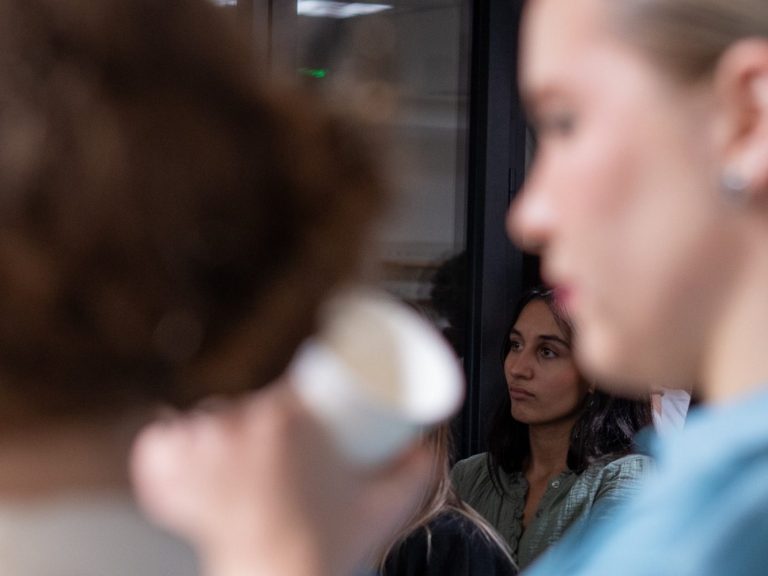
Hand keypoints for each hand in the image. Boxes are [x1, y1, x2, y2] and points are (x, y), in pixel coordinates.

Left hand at [130, 380, 432, 575]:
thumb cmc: (324, 549)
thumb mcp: (384, 503)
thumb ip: (415, 469)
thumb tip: (425, 446)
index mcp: (286, 418)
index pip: (292, 387)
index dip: (301, 394)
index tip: (307, 403)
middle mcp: (237, 427)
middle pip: (250, 405)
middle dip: (267, 420)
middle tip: (283, 447)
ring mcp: (203, 453)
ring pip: (205, 420)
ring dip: (218, 431)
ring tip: (239, 455)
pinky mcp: (178, 481)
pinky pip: (158, 450)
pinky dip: (163, 451)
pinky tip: (176, 450)